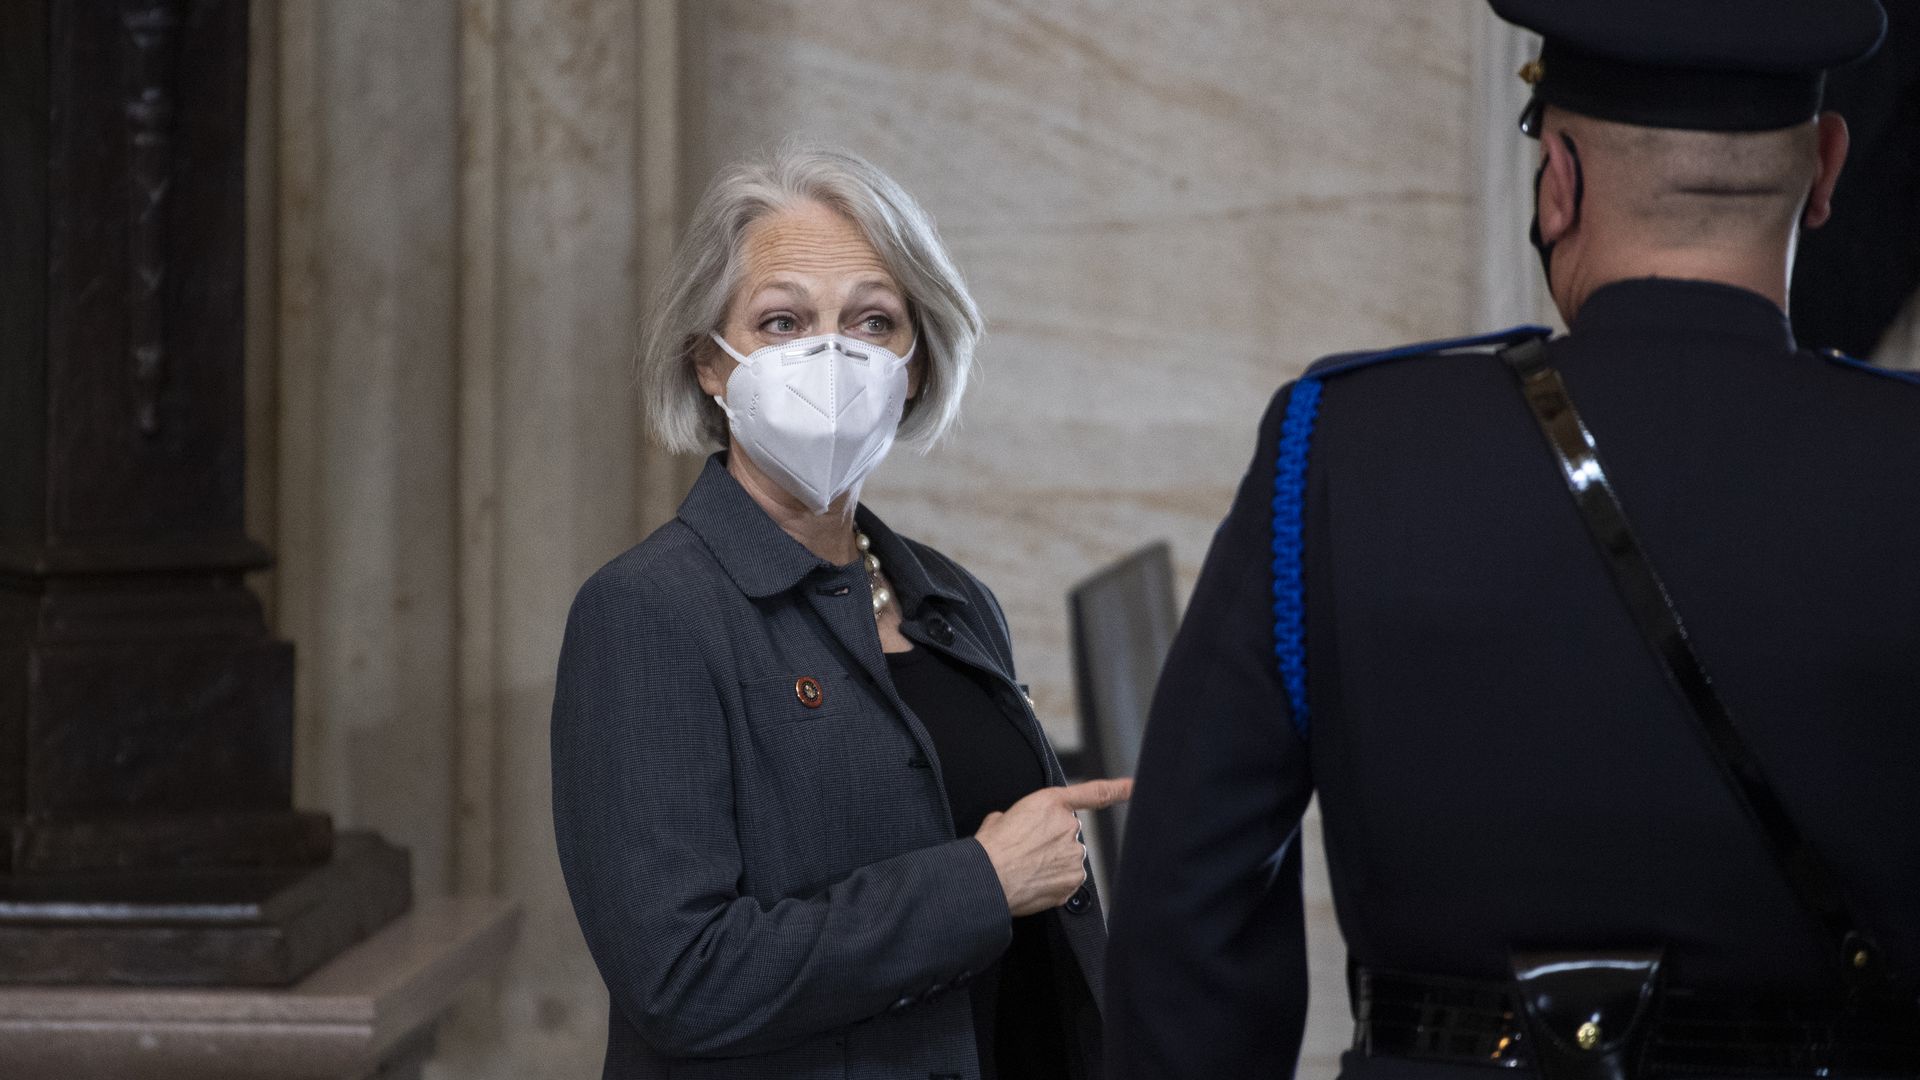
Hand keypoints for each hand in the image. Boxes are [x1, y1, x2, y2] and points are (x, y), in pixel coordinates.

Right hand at [974, 778, 1132, 916]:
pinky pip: (1067, 881)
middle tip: (1028, 852)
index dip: (1118, 790)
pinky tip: (1033, 882)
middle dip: (1053, 842)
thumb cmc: (990, 848)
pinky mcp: (1073, 881)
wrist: (988, 878)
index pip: (1094, 793)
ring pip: (1068, 859)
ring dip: (1053, 863)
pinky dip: (1053, 883)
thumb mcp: (1000, 818)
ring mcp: (1074, 855)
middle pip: (1069, 834)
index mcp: (1052, 803)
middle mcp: (1069, 827)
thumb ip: (1021, 817)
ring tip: (1027, 868)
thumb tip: (1017, 827)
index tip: (1134, 788)